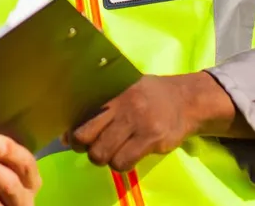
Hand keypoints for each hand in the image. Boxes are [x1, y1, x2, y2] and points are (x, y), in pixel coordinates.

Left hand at [64, 72, 239, 171]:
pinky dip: (121, 164)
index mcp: (112, 91)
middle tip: (93, 148)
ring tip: (114, 152)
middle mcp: (122, 104)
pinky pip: (123, 162)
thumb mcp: (124, 90)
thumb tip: (67, 135)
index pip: (81, 114)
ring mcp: (137, 121)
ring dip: (104, 158)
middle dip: (84, 148)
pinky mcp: (151, 138)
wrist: (187, 100)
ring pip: (101, 153)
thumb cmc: (150, 96)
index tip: (75, 137)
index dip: (73, 131)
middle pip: (85, 136)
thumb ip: (98, 108)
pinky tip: (129, 156)